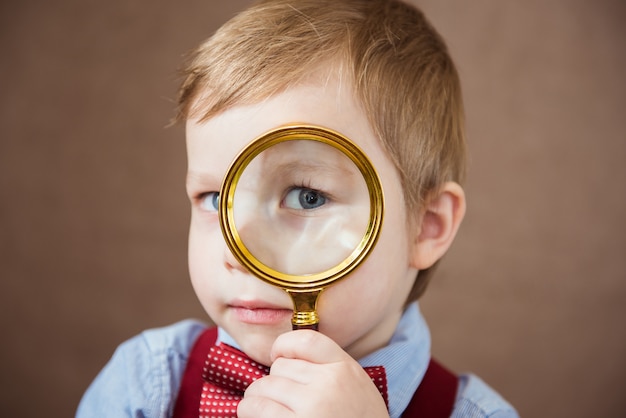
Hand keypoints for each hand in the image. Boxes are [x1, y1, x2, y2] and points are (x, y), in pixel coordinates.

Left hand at [237, 330, 388, 417]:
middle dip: (273, 384)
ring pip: (263, 387)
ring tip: (263, 412)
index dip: (283, 347)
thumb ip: (330, 372)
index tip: (278, 359)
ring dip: (256, 399)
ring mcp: (312, 407)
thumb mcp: (357, 390)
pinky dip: (249, 412)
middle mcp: (329, 384)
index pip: (305, 340)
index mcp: (346, 369)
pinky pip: (256, 408)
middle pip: (279, 367)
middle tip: (281, 402)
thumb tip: (283, 361)